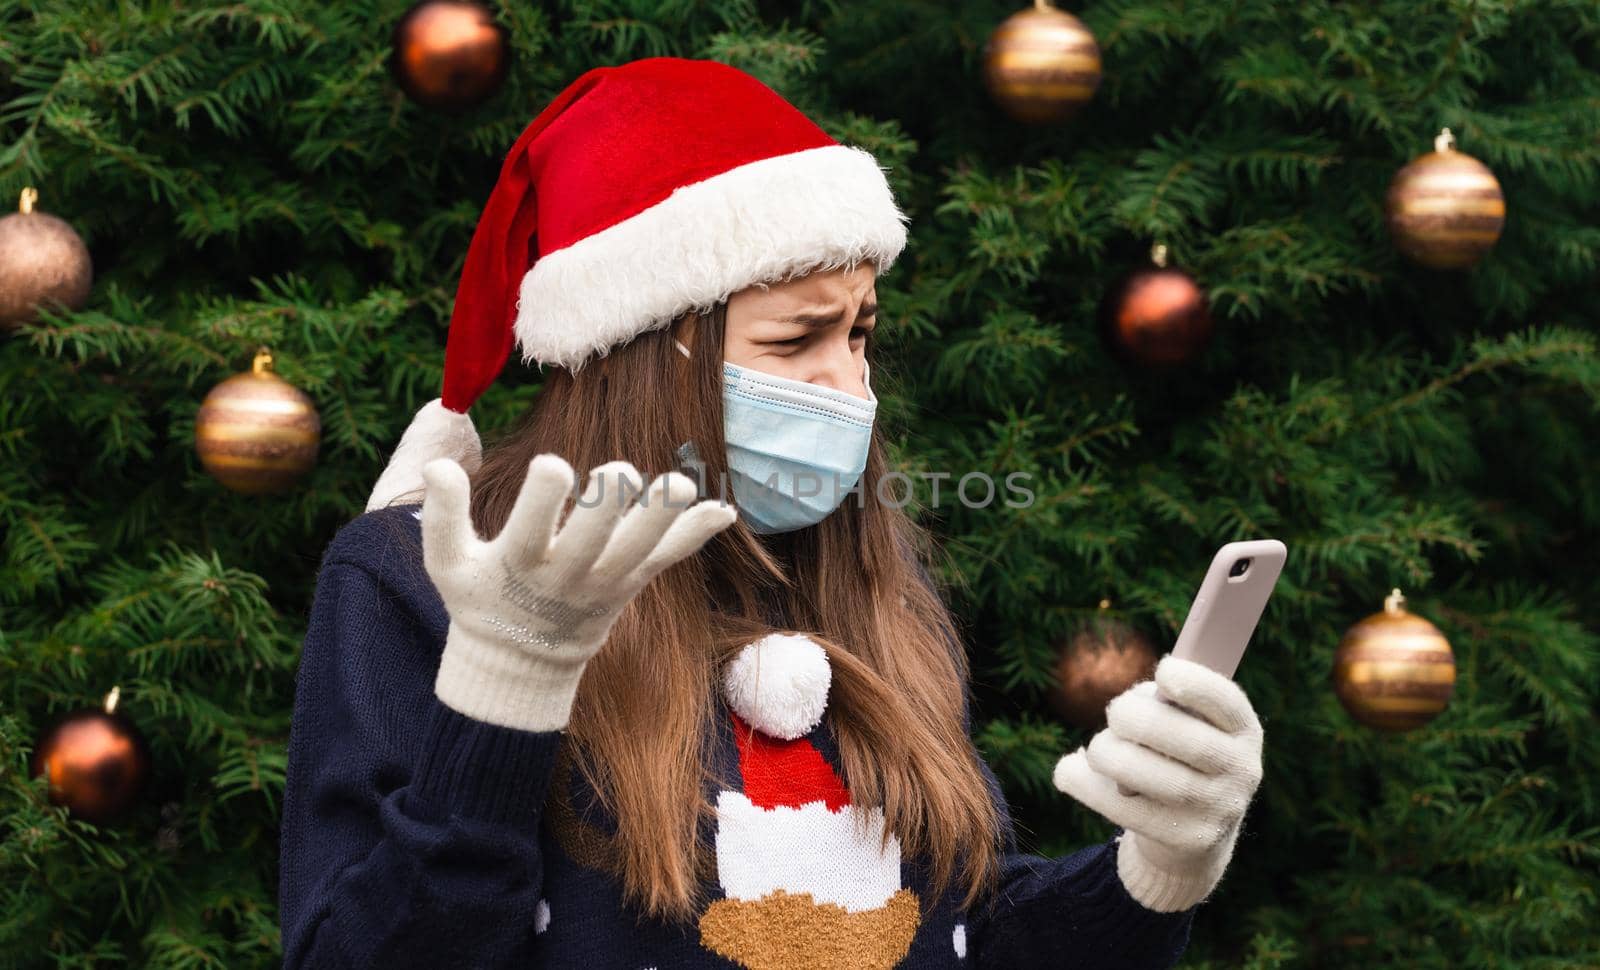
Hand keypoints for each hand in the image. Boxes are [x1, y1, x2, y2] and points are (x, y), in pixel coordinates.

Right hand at [420, 454, 736, 731]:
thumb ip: (441, 515)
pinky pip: (667, 559)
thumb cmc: (481, 599)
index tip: (552, 465)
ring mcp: (606, 582)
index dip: (543, 500)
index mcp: (519, 567)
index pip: (530, 532)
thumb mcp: (447, 564)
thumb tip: (439, 465)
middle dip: (607, 507)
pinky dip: (695, 536)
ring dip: (662, 518)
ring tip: (683, 483)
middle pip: (594, 541)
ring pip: (640, 550)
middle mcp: (567, 575)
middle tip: (620, 471)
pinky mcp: (632, 583)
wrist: (522, 663)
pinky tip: (724, 512)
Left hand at [1052, 655, 1263, 912]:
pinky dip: (1085, 785)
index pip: (1227, 702)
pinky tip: (1069, 772)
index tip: (1162, 670)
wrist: (1193, 832)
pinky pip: (1124, 809)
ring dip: (1105, 753)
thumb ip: (1164, 705)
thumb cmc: (1177, 755)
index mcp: (1244, 730)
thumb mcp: (1186, 724)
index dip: (1195, 683)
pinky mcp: (1188, 840)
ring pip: (1148, 775)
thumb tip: (1133, 707)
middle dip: (1132, 717)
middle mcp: (1242, 770)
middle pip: (1184, 738)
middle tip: (1114, 714)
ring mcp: (1217, 810)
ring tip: (1097, 750)